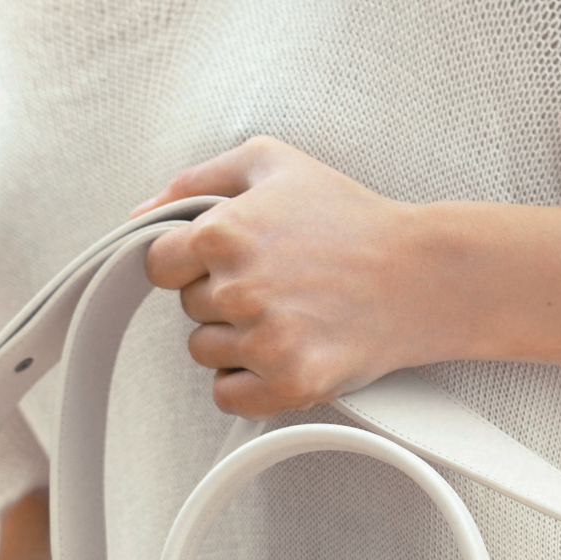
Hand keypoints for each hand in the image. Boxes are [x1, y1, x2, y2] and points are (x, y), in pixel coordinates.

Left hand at [138, 139, 432, 415]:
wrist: (421, 273)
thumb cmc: (350, 216)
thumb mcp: (271, 162)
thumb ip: (195, 180)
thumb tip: (139, 213)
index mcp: (223, 232)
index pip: (158, 264)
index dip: (191, 260)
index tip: (230, 261)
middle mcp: (237, 290)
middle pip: (188, 310)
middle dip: (223, 297)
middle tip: (277, 282)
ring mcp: (264, 342)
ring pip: (206, 354)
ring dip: (237, 340)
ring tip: (289, 314)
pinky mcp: (290, 383)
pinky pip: (229, 396)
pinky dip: (250, 383)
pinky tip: (285, 351)